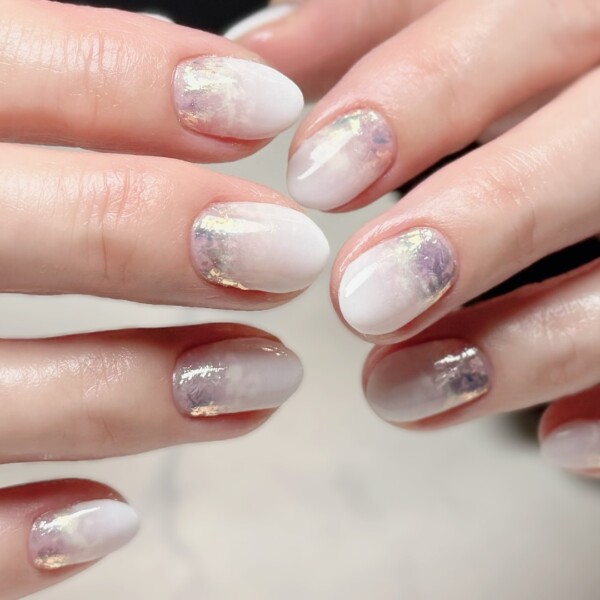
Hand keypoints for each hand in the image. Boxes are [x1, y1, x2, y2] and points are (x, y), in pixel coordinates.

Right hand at [0, 1, 328, 595]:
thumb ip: (36, 96)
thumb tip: (196, 86)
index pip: (6, 63)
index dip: (143, 81)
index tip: (268, 104)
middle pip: (16, 224)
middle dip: (163, 235)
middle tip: (293, 255)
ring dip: (147, 391)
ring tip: (266, 379)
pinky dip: (17, 541)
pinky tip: (111, 520)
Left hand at [230, 0, 599, 475]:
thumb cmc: (545, 57)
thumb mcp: (469, 24)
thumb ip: (369, 23)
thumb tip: (258, 52)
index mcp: (590, 13)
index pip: (514, 28)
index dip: (413, 100)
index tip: (316, 176)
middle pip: (595, 153)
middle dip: (478, 226)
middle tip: (362, 300)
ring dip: (521, 350)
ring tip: (402, 392)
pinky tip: (554, 440)